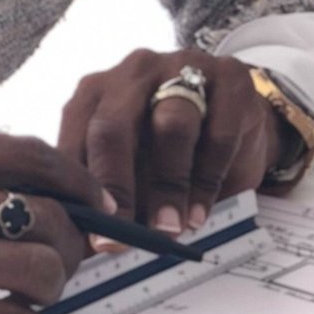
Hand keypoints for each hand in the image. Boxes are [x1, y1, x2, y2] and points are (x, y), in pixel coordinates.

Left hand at [57, 47, 284, 239]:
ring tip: (169, 229)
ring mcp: (183, 68)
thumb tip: (90, 244)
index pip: (76, 132)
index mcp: (99, 90)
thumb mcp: (134, 163)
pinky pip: (219, 133)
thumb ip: (112, 190)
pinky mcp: (230, 80)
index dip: (77, 184)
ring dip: (168, 185)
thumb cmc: (171, 146)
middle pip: (113, 125)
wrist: (238, 116)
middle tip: (121, 235)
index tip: (86, 232)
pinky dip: (208, 180)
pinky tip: (200, 213)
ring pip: (170, 125)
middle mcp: (134, 72)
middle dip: (115, 185)